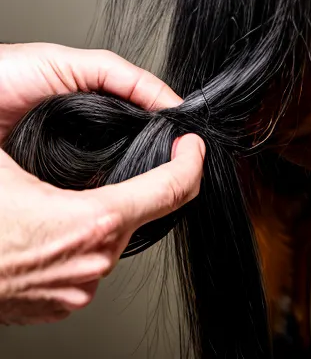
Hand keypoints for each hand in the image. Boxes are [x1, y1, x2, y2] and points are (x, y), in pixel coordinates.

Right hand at [0, 43, 205, 323]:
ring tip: (72, 190)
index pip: (174, 188)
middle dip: (138, 182)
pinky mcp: (60, 302)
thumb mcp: (5, 164)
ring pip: (113, 235)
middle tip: (126, 159)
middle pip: (141, 211)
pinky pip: (87, 260)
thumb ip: (57, 144)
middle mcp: (93, 262)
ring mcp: (77, 288)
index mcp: (91, 223)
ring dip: (104, 210)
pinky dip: (81, 237)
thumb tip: (88, 109)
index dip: (190, 160)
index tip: (191, 144)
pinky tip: (54, 221)